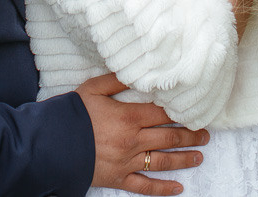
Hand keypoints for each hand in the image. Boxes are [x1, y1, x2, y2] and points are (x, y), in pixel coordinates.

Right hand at [77, 73, 207, 195]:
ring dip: (184, 159)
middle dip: (191, 135)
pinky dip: (163, 188)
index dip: (182, 112)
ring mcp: (128, 161)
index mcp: (129, 116)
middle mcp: (133, 140)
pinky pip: (145, 186)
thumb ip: (117, 80)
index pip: (164, 113)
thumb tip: (137, 71)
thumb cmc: (72, 113)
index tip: (196, 110)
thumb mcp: (92, 89)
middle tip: (206, 134)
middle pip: (170, 137)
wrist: (51, 143)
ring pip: (163, 161)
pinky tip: (178, 188)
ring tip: (200, 156)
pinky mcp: (119, 178)